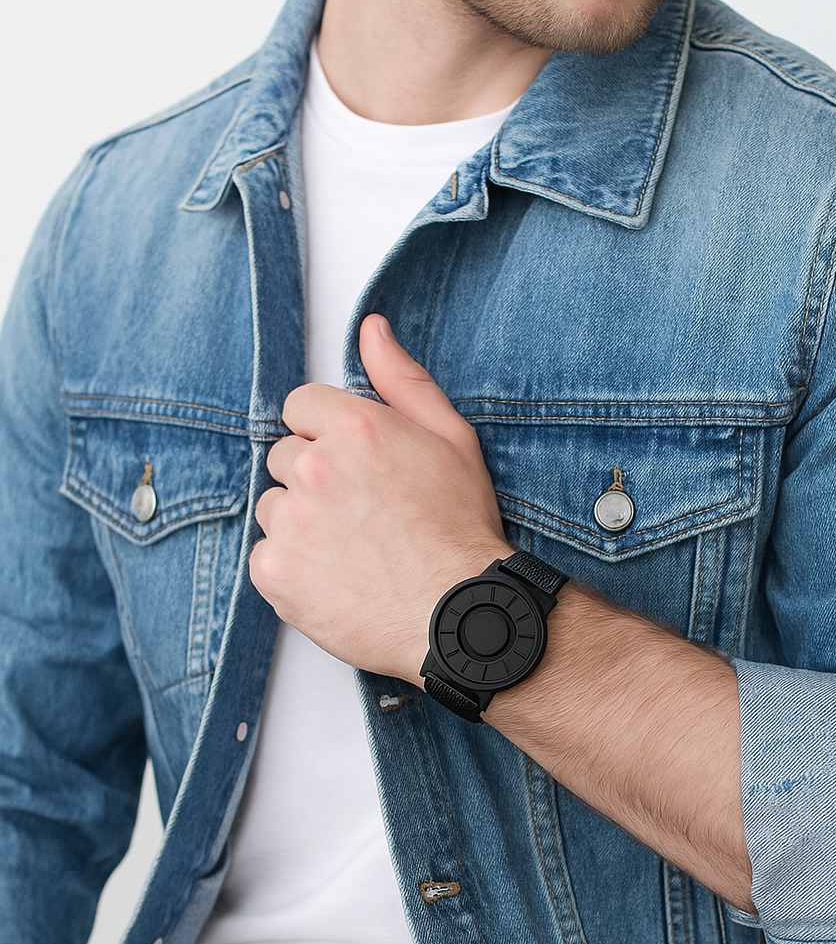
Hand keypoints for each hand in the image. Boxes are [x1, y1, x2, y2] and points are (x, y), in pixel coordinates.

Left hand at [250, 316, 509, 680]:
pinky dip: (293, 569)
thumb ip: (402, 379)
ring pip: (273, 508)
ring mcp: (291, 521)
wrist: (457, 614)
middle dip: (314, 481)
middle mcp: (315, 467)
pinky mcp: (275, 570)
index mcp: (356, 427)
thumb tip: (370, 329)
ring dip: (300, 525)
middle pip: (283, 458)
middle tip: (361, 517)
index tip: (354, 469)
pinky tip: (336, 578)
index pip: (299, 408)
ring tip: (352, 551)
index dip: (326, 437)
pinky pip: (265, 556)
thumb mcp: (451, 440)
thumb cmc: (461, 531)